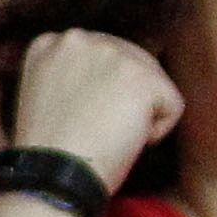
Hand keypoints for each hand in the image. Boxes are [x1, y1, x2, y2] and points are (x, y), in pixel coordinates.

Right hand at [8, 28, 183, 191]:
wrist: (51, 177)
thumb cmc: (48, 152)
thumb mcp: (45, 95)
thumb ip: (70, 74)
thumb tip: (110, 78)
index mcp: (50, 43)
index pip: (100, 57)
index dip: (102, 92)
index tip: (84, 117)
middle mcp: (79, 39)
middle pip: (131, 62)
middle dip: (125, 99)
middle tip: (99, 131)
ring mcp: (112, 53)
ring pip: (152, 82)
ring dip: (139, 113)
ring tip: (107, 136)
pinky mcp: (142, 76)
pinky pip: (172, 104)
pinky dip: (158, 131)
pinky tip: (125, 143)